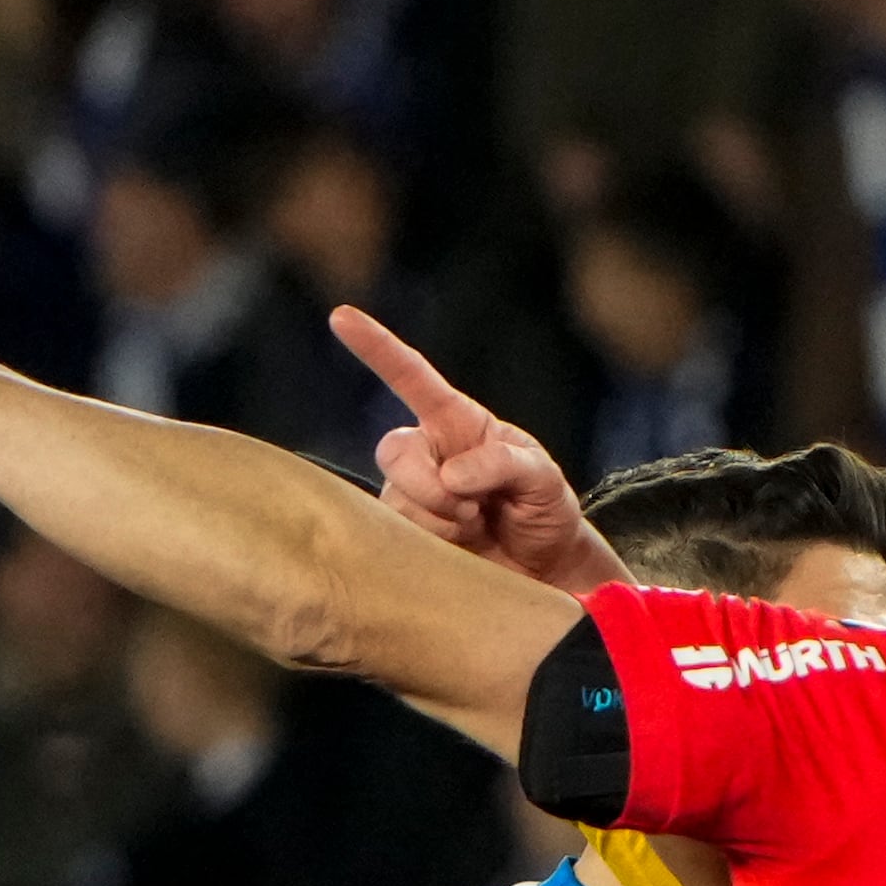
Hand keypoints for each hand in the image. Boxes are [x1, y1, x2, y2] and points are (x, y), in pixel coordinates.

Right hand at [338, 305, 625, 592]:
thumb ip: (503, 463)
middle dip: (430, 485)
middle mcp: (427, 452)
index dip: (377, 347)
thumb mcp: (543, 478)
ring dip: (440, 519)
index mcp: (457, 422)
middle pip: (395, 452)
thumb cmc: (543, 511)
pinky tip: (460, 547)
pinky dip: (434, 542)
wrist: (543, 569)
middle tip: (471, 509)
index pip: (412, 377)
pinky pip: (398, 535)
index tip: (341, 317)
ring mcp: (411, 493)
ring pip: (398, 499)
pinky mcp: (403, 533)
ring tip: (475, 526)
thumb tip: (452, 474)